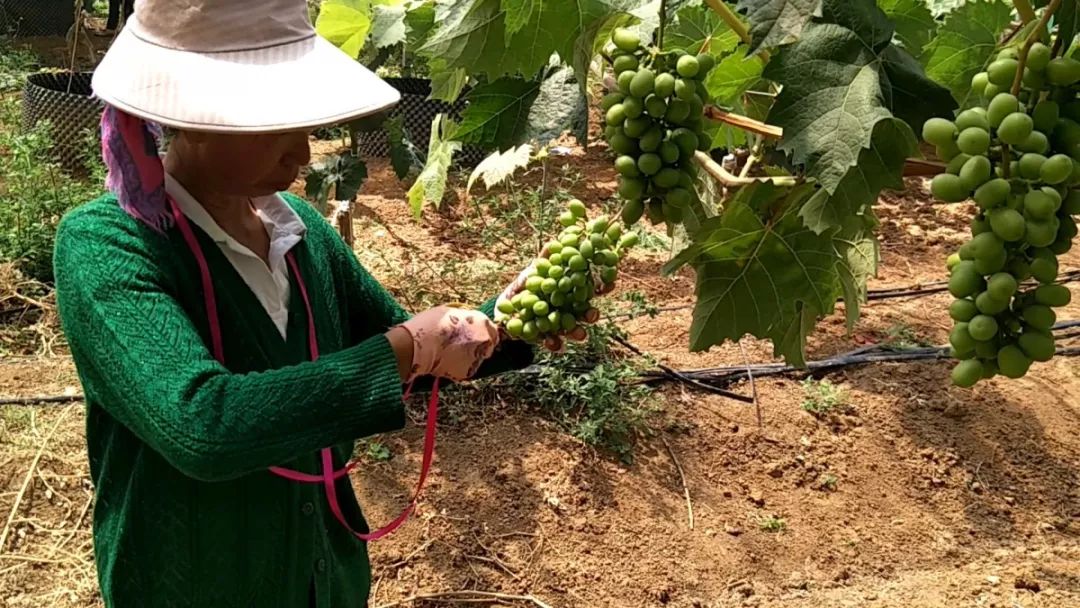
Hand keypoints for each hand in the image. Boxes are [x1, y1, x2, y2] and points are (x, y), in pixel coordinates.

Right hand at [395, 306, 499, 381]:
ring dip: (469, 356)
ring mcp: (478, 357)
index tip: (473, 334)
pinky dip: (460, 367)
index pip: (492, 329)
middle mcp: (485, 340)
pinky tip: (446, 361)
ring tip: (450, 353)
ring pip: (478, 358)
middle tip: (462, 345)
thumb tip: (466, 320)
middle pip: (489, 345)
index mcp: (481, 321)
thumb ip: (464, 317)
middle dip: (479, 345)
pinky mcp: (468, 372)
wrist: (417, 345)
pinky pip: (467, 369)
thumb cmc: (429, 324)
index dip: (483, 332)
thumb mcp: (449, 312)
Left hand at [496, 248, 615, 352]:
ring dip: (578, 332)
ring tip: (580, 334)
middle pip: (585, 313)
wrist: (504, 310)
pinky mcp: (548, 338)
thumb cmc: (523, 287)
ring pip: (573, 330)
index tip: (610, 284)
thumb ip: (545, 260)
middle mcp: (568, 310)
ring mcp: (559, 326)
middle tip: (594, 315)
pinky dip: (555, 344)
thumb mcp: (532, 272)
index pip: (589, 290)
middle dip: (591, 315)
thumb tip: (553, 241)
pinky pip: (554, 343)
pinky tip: (556, 344)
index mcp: (569, 292)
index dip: (602, 288)